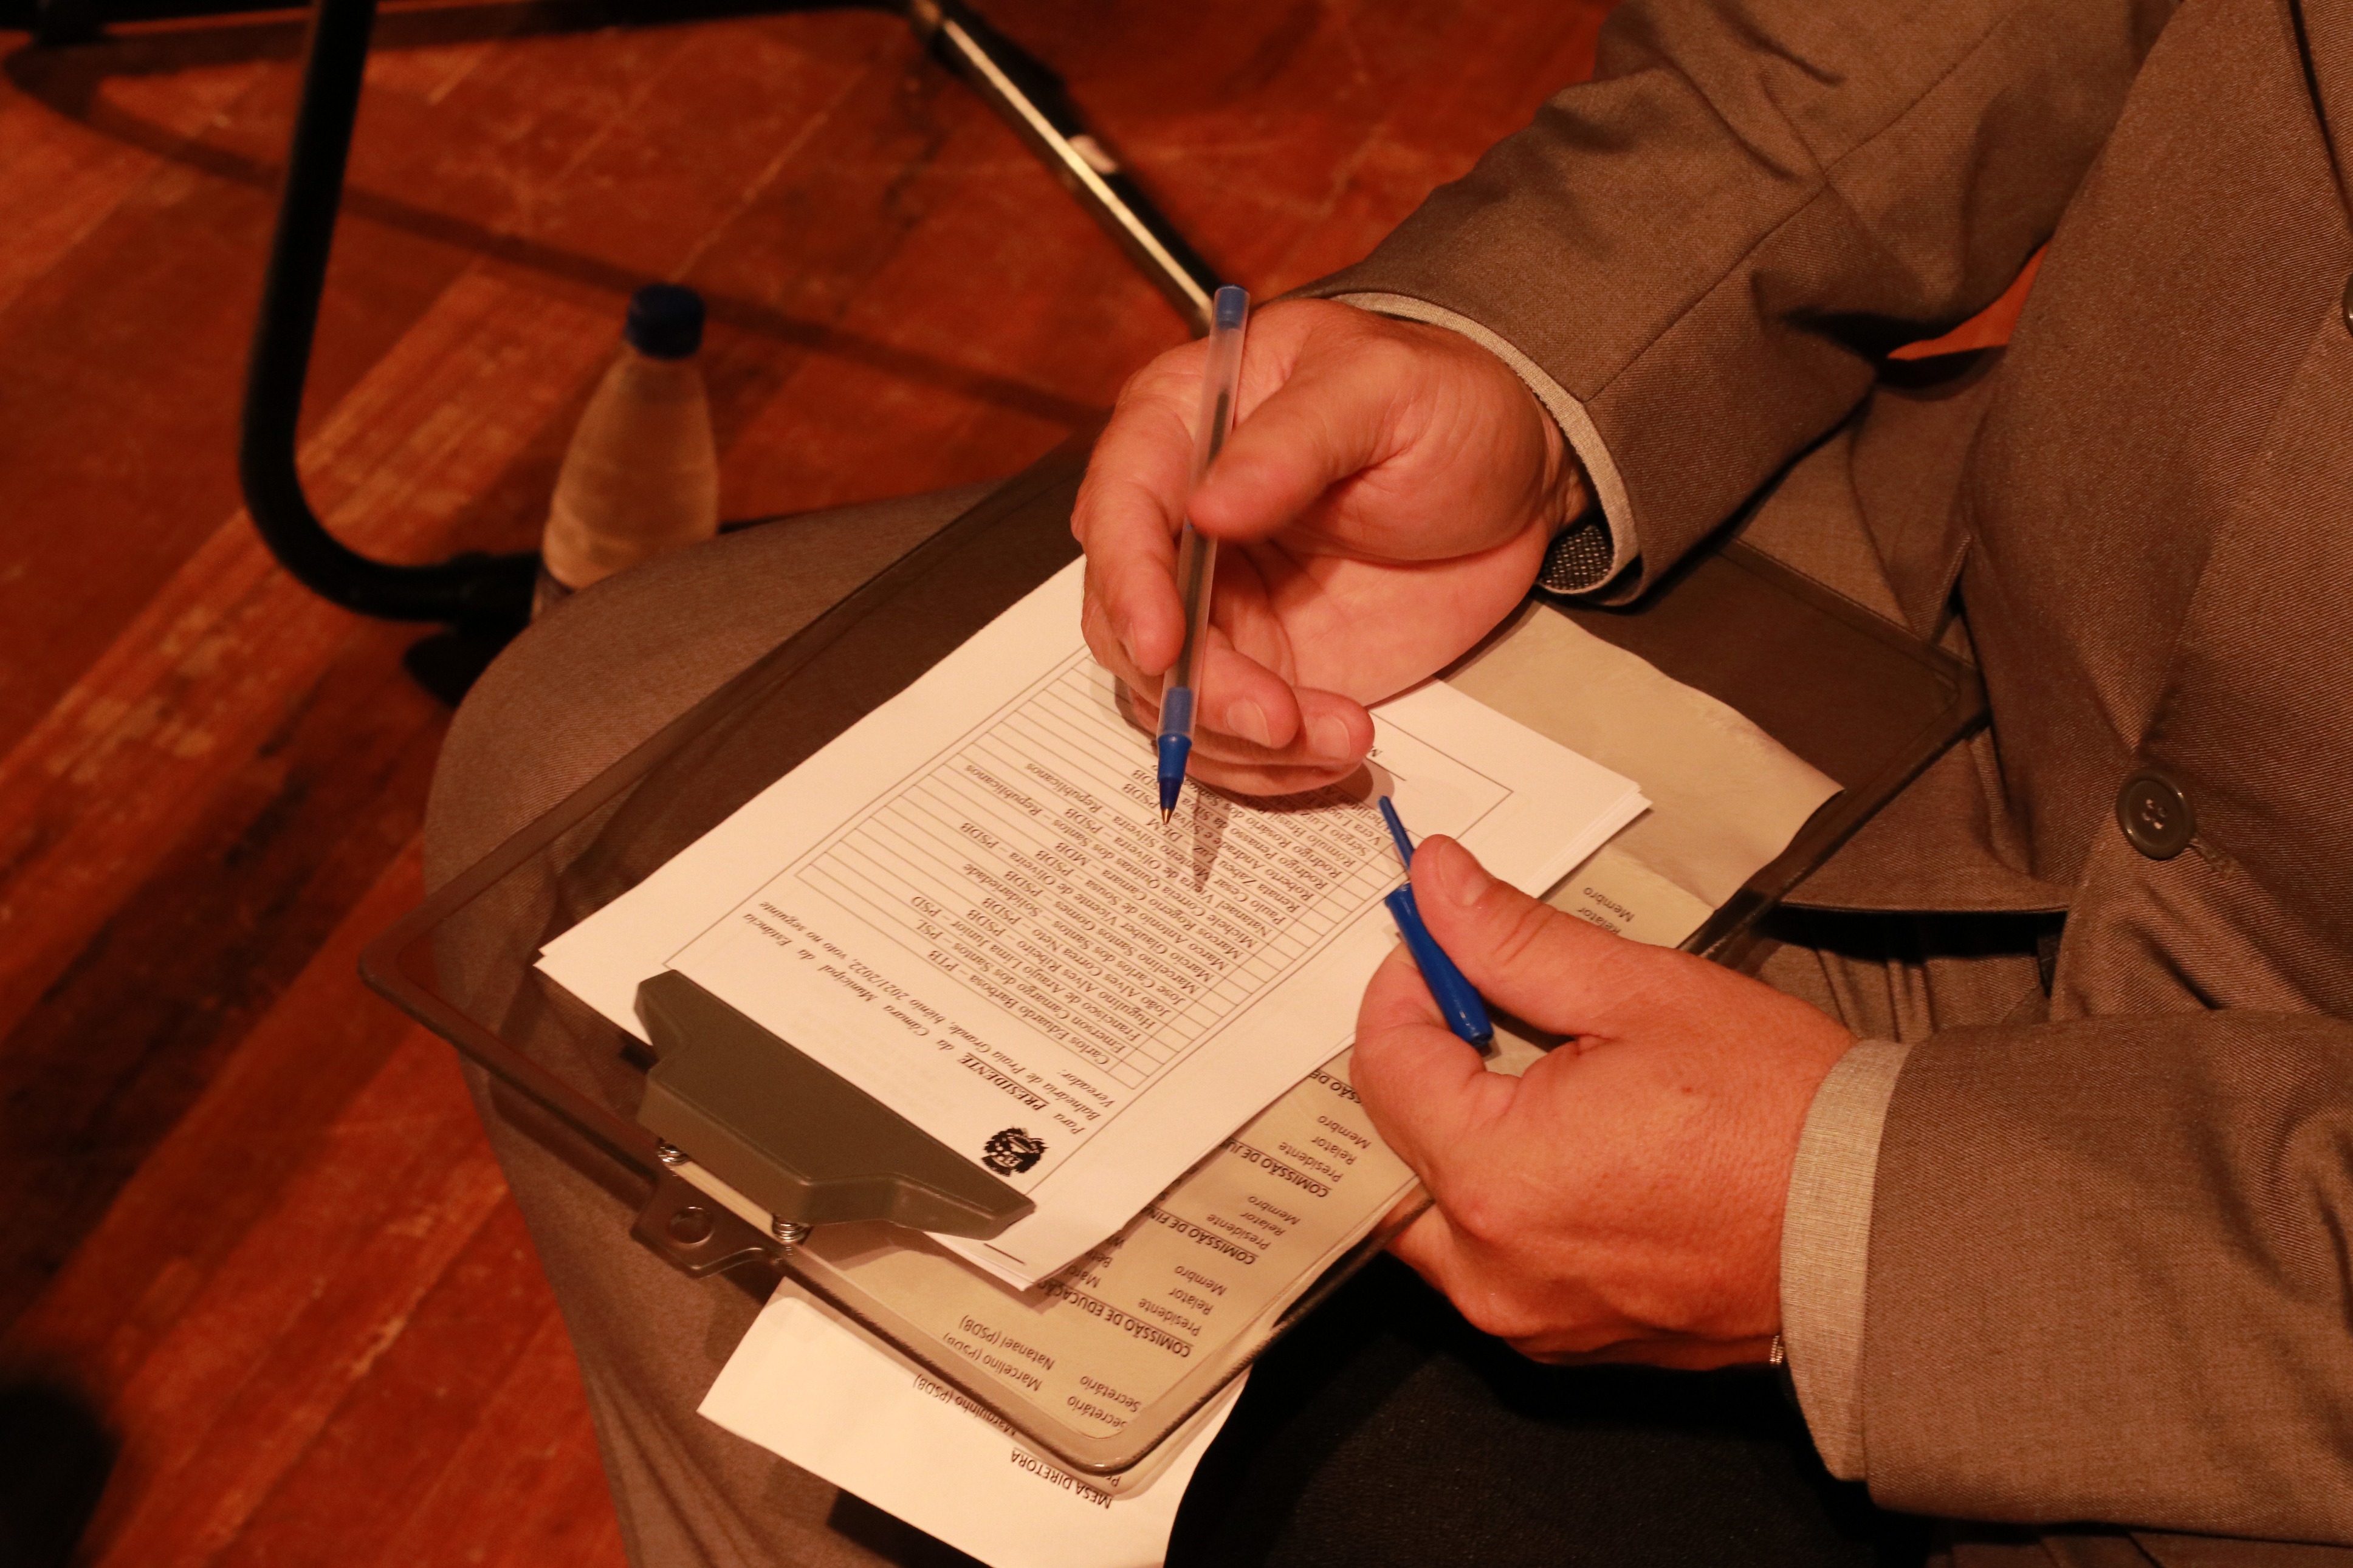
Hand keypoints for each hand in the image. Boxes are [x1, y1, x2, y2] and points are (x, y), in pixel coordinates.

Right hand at [1073, 300, 1586, 795]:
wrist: (1513, 480)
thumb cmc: (1443, 404)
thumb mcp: (1383, 390)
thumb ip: (1294, 443)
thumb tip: (1208, 508)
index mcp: (1179, 426)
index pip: (1118, 507)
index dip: (1128, 581)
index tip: (1163, 644)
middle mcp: (1174, 524)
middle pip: (1125, 621)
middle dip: (1194, 687)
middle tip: (1278, 720)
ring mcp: (1212, 604)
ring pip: (1170, 696)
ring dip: (1240, 739)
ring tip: (1340, 738)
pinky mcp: (1258, 664)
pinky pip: (1228, 734)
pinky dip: (1273, 763)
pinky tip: (1337, 748)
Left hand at [1352, 837, 1852, 1367]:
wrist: (1880, 1223)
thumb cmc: (1782, 1117)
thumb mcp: (1639, 993)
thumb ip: (1514, 941)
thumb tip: (1440, 887)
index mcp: (1497, 1181)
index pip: (1384, 1066)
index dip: (1404, 988)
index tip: (1439, 950)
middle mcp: (1495, 1270)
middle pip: (1390, 1149)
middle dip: (1419, 1067)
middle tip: (1475, 1008)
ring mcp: (1529, 1318)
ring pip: (1430, 1215)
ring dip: (1450, 1137)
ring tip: (1520, 1073)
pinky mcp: (1566, 1339)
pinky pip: (1489, 1263)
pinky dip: (1497, 1200)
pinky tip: (1557, 1144)